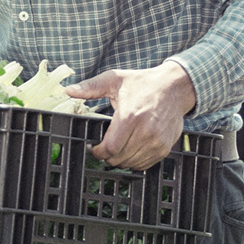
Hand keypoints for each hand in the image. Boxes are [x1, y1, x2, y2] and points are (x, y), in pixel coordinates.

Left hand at [64, 60, 196, 169]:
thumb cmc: (143, 83)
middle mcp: (145, 130)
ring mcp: (157, 141)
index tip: (93, 148)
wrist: (174, 87)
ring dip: (120, 160)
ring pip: (131, 163)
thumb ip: (91, 87)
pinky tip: (130, 150)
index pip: (110, 148)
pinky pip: (145, 164)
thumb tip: (69, 90)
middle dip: (107, 156)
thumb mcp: (115, 79)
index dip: (98, 152)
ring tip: (117, 149)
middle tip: (104, 148)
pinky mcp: (164, 147)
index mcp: (130, 115)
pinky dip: (134, 162)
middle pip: (119, 158)